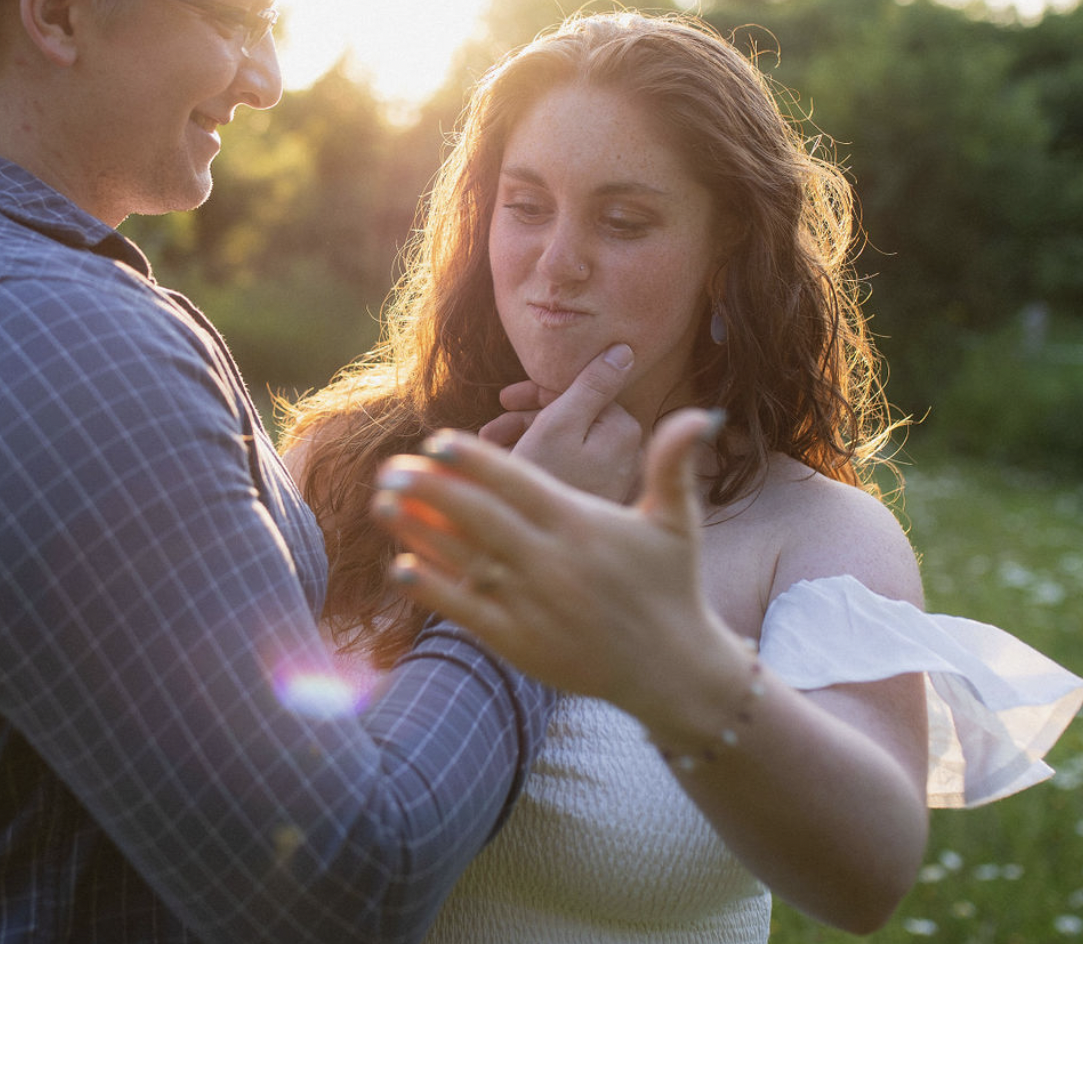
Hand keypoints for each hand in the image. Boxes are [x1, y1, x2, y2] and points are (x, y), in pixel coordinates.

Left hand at [371, 408, 749, 726]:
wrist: (672, 671)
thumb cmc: (671, 586)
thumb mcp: (677, 522)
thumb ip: (673, 464)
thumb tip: (701, 412)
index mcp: (582, 525)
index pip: (518, 483)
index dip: (475, 461)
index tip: (436, 440)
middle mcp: (552, 562)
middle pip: (479, 517)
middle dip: (430, 490)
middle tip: (391, 467)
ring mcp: (531, 604)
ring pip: (463, 559)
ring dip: (418, 530)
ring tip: (381, 503)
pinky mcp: (518, 641)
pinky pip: (465, 609)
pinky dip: (431, 588)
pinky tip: (399, 565)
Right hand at [474, 343, 645, 503]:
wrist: (533, 561)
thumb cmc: (542, 489)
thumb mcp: (559, 425)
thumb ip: (593, 384)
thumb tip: (627, 348)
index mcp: (625, 431)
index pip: (583, 392)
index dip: (540, 393)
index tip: (506, 400)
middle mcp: (628, 456)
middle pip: (573, 418)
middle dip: (529, 418)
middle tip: (493, 427)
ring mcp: (612, 483)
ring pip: (565, 444)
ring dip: (526, 439)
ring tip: (491, 453)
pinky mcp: (595, 504)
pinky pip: (566, 470)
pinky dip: (537, 464)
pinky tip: (507, 473)